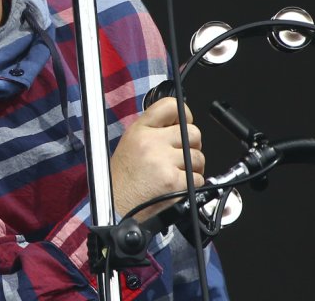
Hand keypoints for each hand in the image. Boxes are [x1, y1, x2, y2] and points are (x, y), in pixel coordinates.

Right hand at [111, 98, 205, 219]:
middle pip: (192, 132)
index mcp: (140, 130)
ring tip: (176, 174)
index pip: (171, 106)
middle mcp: (152, 143)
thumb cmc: (122, 181)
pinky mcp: (175, 182)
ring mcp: (164, 162)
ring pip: (198, 156)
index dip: (183, 114)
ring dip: (193, 167)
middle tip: (180, 156)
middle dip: (191, 145)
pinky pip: (198, 177)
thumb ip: (154, 131)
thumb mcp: (130, 144)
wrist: (116, 209)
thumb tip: (179, 123)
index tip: (183, 123)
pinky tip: (176, 187)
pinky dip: (192, 184)